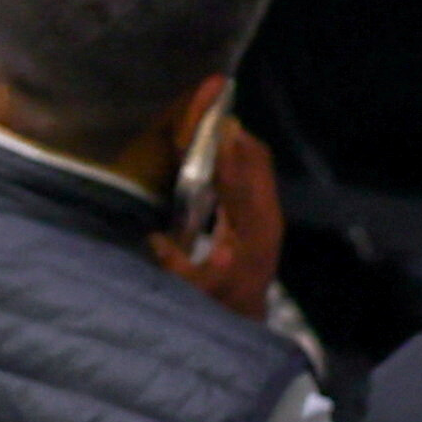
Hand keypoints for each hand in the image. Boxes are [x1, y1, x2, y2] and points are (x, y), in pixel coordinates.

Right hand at [152, 117, 282, 323]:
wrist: (244, 315)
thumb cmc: (217, 306)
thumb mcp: (193, 293)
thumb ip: (176, 267)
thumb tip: (154, 237)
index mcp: (252, 237)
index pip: (240, 190)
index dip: (227, 160)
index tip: (214, 131)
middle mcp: (266, 218)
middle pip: (257, 163)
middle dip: (233, 134)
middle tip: (207, 106)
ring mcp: (267, 211)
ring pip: (258, 162)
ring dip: (236, 139)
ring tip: (208, 117)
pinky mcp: (261, 209)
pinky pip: (254, 170)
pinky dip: (236, 152)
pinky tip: (214, 142)